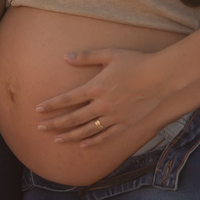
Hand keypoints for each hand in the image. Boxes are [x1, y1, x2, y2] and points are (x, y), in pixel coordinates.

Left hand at [35, 48, 166, 147]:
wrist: (161, 77)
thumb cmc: (135, 61)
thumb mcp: (109, 54)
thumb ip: (86, 56)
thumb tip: (65, 57)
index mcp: (96, 87)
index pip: (68, 99)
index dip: (51, 105)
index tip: (38, 109)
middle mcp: (102, 105)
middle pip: (73, 118)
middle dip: (54, 124)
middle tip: (40, 129)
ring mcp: (114, 117)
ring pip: (86, 130)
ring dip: (69, 136)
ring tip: (56, 140)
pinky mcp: (125, 124)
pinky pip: (105, 136)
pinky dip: (92, 142)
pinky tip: (82, 145)